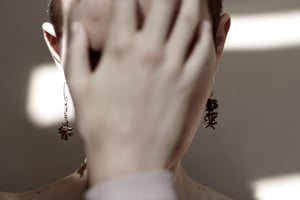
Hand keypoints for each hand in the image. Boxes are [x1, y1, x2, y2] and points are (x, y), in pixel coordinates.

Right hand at [64, 0, 213, 184]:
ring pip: (189, 21)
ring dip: (192, 1)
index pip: (125, 3)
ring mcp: (173, 67)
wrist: (129, 159)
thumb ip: (75, 51)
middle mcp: (148, 52)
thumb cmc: (100, 126)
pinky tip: (206, 25)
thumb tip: (76, 25)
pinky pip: (203, 50)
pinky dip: (206, 33)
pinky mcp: (190, 84)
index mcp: (119, 50)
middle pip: (163, 3)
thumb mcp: (79, 86)